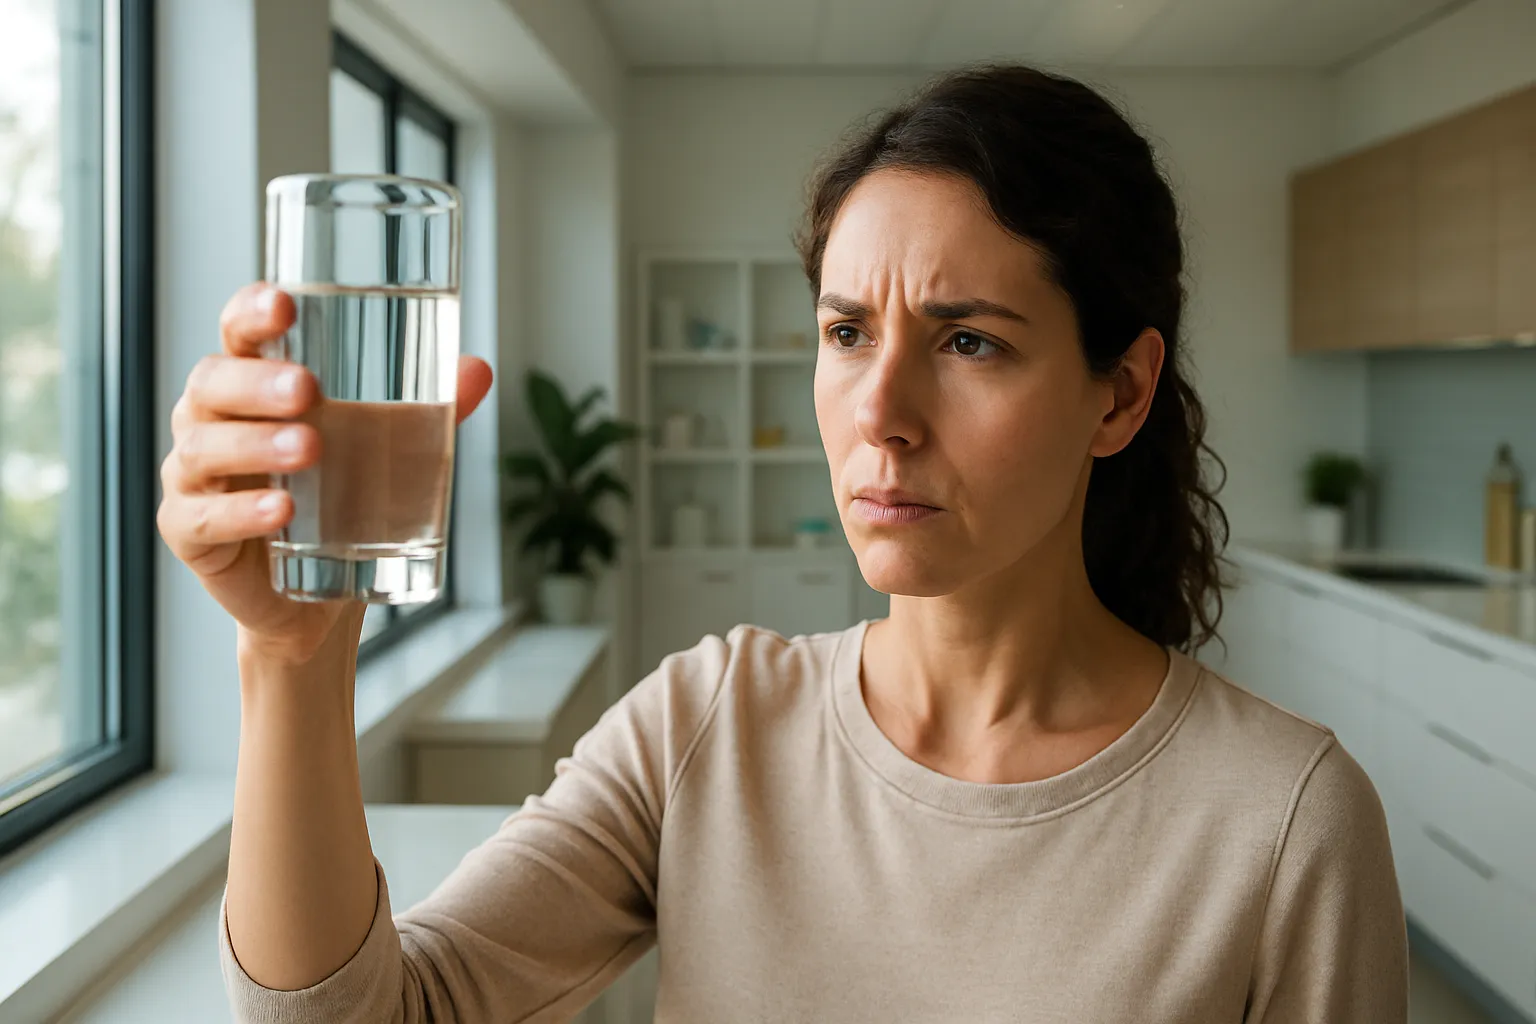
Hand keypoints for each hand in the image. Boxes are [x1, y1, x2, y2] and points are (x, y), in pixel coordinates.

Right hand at [157, 283, 493, 664]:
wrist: (321, 596)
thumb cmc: (342, 501)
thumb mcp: (386, 451)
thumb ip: (425, 410)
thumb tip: (478, 369)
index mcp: (250, 386)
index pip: (237, 334)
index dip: (250, 313)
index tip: (283, 305)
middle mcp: (211, 422)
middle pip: (211, 384)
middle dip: (256, 383)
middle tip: (308, 389)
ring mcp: (193, 477)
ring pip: (204, 449)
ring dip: (255, 446)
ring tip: (308, 449)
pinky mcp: (191, 534)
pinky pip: (203, 518)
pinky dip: (242, 513)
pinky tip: (282, 512)